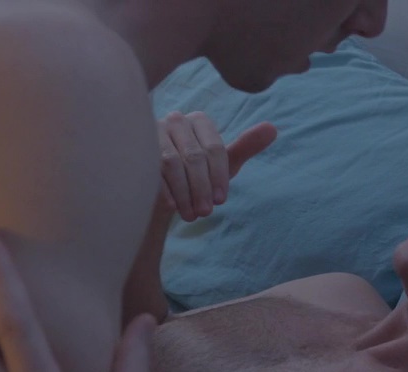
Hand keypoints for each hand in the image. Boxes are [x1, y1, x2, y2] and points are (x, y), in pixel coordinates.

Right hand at [157, 111, 277, 220]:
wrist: (158, 188)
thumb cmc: (195, 175)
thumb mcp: (222, 164)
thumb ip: (245, 146)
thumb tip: (272, 128)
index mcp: (199, 120)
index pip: (214, 148)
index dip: (219, 177)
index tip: (221, 201)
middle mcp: (175, 120)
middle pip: (194, 157)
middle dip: (202, 188)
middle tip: (205, 213)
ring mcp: (152, 132)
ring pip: (172, 163)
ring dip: (185, 193)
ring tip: (191, 215)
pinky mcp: (135, 149)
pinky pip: (151, 170)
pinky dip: (164, 191)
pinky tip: (172, 207)